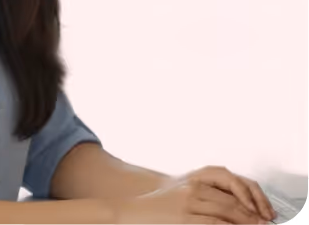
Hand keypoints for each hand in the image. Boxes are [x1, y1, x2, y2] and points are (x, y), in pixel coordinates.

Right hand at [114, 175, 271, 224]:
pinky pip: (214, 223)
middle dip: (253, 213)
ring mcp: (189, 204)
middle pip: (232, 198)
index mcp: (196, 178)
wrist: (133, 209)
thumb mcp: (183, 191)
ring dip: (246, 221)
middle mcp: (193, 188)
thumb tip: (236, 203)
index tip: (264, 209)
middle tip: (267, 222)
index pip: (232, 182)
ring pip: (226, 210)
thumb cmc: (159, 202)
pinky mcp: (184, 219)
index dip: (252, 195)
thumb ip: (207, 193)